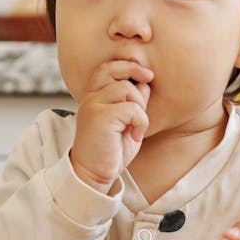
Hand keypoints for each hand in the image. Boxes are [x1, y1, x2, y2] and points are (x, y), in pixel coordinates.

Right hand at [70, 59, 152, 192]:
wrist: (93, 174)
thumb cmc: (111, 150)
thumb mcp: (126, 122)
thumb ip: (133, 102)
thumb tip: (145, 83)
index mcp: (94, 96)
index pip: (107, 67)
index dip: (127, 65)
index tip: (146, 75)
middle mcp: (90, 97)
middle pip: (112, 68)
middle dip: (134, 69)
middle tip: (149, 78)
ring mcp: (93, 106)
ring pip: (126, 89)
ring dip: (140, 106)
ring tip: (136, 125)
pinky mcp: (100, 117)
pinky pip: (131, 108)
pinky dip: (140, 121)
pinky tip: (135, 136)